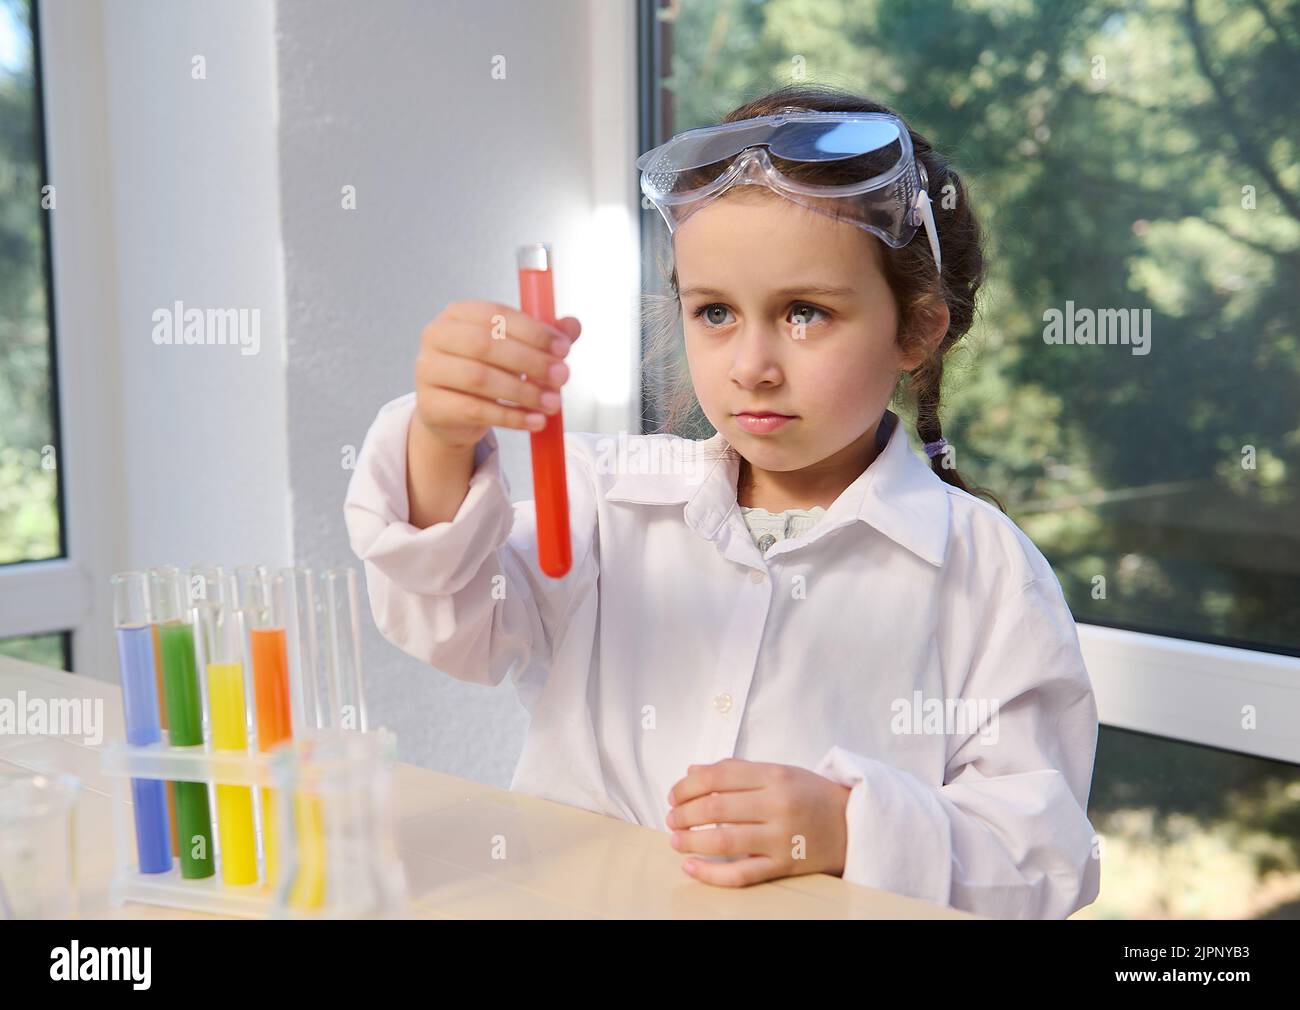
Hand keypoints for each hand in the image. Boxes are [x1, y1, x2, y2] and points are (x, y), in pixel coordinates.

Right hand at [413, 299, 581, 450]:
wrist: (454, 414)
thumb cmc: (486, 372)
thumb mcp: (516, 350)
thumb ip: (543, 336)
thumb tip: (573, 325)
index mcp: (459, 313)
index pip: (497, 315)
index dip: (534, 331)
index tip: (564, 349)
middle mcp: (436, 336)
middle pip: (486, 345)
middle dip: (530, 361)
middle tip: (562, 377)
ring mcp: (427, 371)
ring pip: (480, 379)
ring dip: (524, 392)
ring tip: (553, 403)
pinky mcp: (431, 405)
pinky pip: (475, 410)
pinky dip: (511, 417)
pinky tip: (535, 421)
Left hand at [665, 758, 851, 885]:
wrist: (854, 824)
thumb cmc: (811, 794)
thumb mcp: (779, 771)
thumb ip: (737, 770)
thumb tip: (693, 770)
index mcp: (774, 776)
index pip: (717, 776)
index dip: (687, 786)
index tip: (674, 794)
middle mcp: (777, 805)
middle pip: (715, 808)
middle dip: (683, 813)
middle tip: (671, 817)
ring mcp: (781, 838)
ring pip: (723, 842)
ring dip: (690, 841)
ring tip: (675, 839)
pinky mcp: (784, 866)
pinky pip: (741, 874)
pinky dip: (710, 873)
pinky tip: (690, 867)